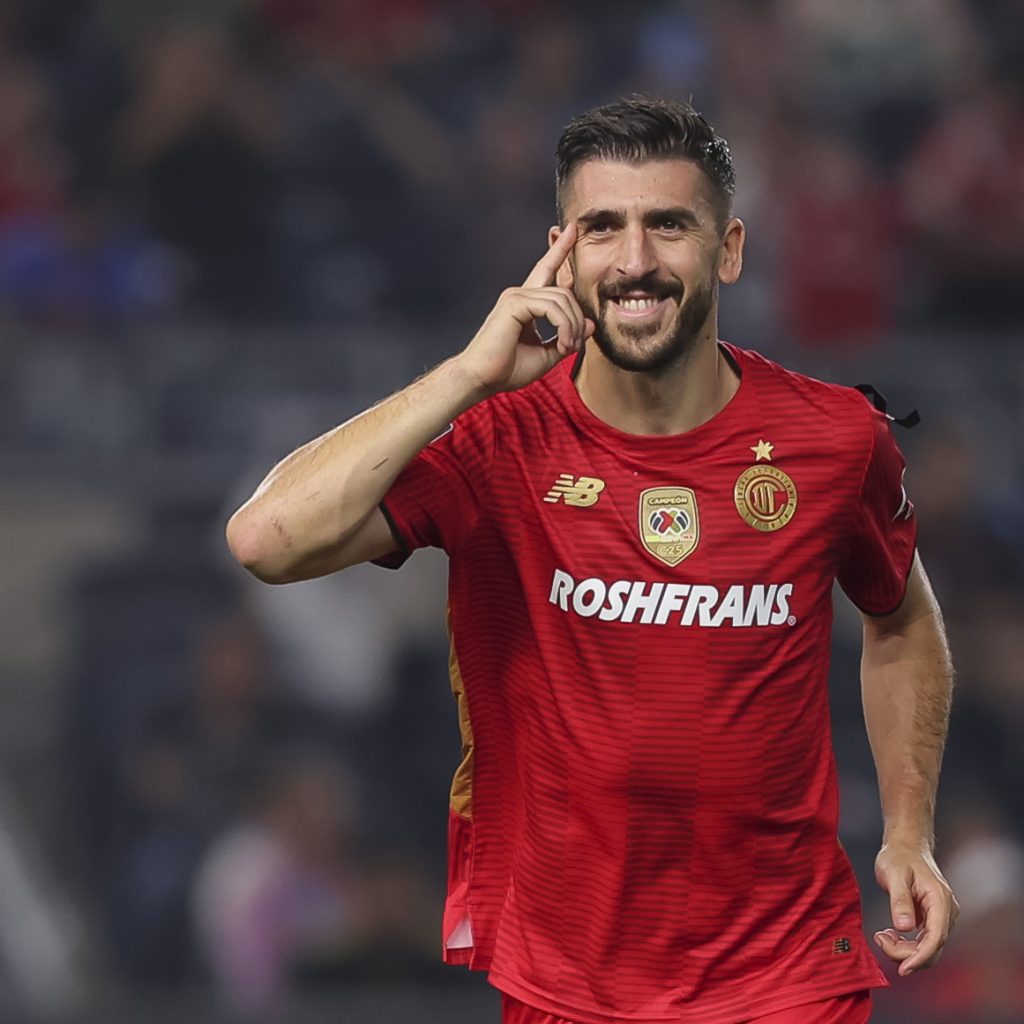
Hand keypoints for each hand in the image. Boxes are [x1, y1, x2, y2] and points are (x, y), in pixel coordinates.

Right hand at [456, 224, 594, 394]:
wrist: (481, 380)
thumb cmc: (507, 370)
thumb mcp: (546, 355)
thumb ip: (567, 338)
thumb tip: (590, 325)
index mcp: (525, 303)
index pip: (546, 269)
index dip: (560, 249)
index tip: (572, 229)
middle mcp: (519, 294)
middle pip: (564, 292)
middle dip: (577, 319)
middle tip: (573, 347)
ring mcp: (515, 295)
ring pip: (562, 299)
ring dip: (572, 327)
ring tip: (567, 348)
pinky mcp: (514, 303)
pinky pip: (552, 307)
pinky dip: (564, 326)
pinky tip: (561, 344)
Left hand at [873, 841, 958, 975]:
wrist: (905, 845)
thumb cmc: (899, 856)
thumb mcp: (894, 874)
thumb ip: (899, 900)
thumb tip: (904, 927)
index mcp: (940, 900)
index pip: (936, 938)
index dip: (920, 957)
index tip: (903, 968)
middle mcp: (945, 911)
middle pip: (932, 947)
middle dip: (906, 953)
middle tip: (880, 940)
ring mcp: (940, 916)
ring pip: (927, 947)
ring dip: (904, 949)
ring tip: (881, 936)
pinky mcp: (931, 918)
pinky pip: (923, 940)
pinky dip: (906, 943)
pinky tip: (889, 935)